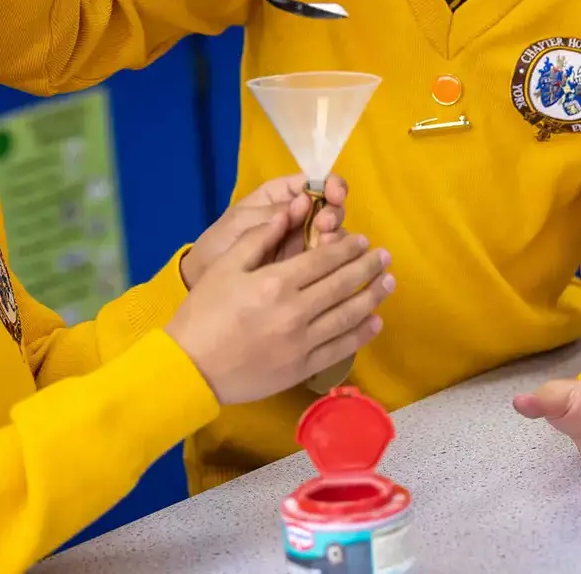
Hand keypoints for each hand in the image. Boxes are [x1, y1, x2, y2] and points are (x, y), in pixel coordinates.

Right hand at [166, 211, 393, 405]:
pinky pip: (340, 348)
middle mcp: (295, 311)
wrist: (191, 367)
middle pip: (342, 285)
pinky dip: (361, 334)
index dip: (348, 248)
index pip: (324, 260)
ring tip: (389, 284)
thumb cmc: (203, 313)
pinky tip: (374, 322)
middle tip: (385, 257)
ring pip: (348, 316)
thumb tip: (290, 212)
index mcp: (276, 282)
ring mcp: (301, 342)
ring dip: (372, 297)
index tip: (363, 241)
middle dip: (368, 268)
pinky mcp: (301, 368)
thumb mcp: (225, 267)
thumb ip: (259, 238)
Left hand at [180, 175, 348, 287]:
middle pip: (331, 208)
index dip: (331, 185)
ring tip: (324, 244)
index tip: (335, 195)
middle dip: (333, 214)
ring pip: (333, 234)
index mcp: (281, 196)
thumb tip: (305, 200)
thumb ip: (272, 213)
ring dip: (335, 237)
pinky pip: (327, 259)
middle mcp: (298, 216)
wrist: (203, 281)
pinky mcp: (305, 268)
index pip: (315, 183)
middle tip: (324, 226)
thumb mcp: (240, 224)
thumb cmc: (219, 244)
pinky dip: (332, 259)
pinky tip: (327, 263)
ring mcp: (303, 242)